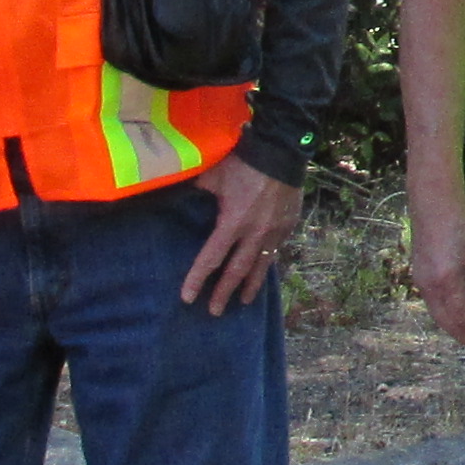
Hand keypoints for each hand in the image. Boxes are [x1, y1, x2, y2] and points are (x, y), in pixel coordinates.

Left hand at [180, 159, 301, 309]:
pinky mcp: (288, 227)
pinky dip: (267, 265)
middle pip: (236, 271)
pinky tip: (262, 271)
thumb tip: (176, 193)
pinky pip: (275, 252)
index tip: (188, 297)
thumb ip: (197, 190)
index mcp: (232, 223)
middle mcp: (254, 234)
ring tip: (244, 302)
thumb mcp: (214, 176)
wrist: (281, 152)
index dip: (197, 279)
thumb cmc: (244, 163)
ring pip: (260, 267)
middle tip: (214, 312)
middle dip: (223, 293)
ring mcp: (274, 232)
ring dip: (250, 286)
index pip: (211, 259)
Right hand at [406, 189, 464, 348]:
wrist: (432, 203)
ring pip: (438, 316)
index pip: (463, 318)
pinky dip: (447, 315)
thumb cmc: (461, 224)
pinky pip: (433, 304)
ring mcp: (420, 282)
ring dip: (456, 328)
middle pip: (448, 323)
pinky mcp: (418, 276)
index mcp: (447, 281)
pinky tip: (460, 314)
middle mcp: (429, 286)